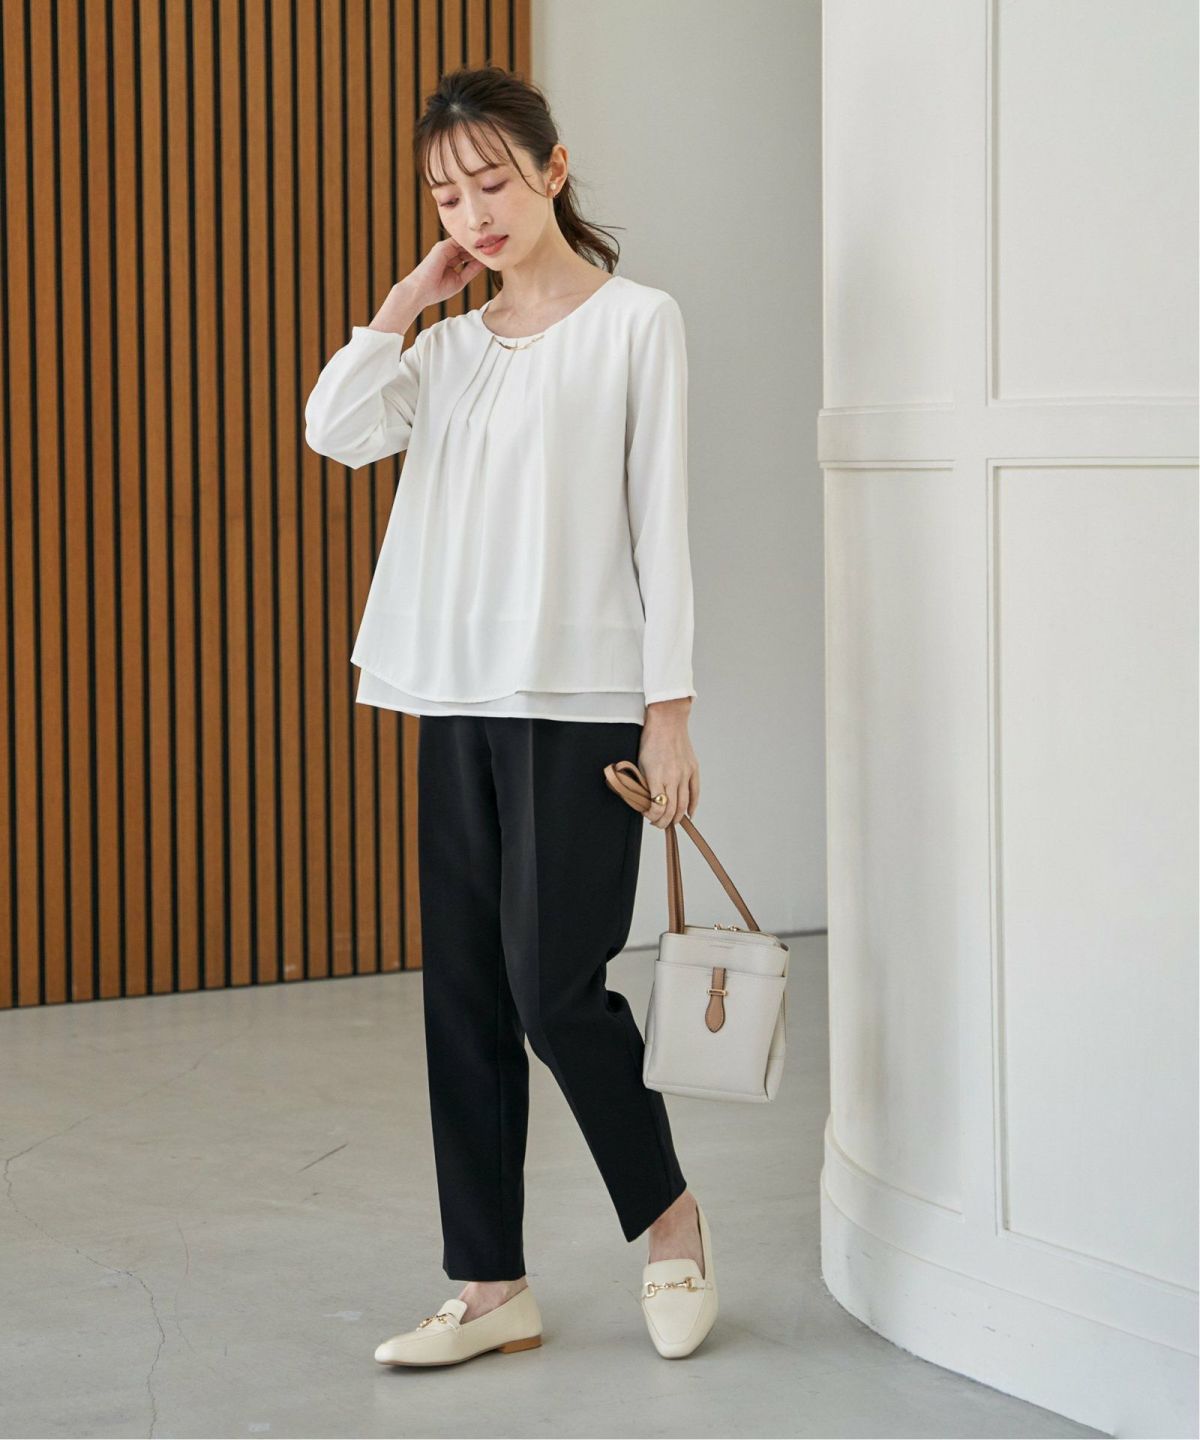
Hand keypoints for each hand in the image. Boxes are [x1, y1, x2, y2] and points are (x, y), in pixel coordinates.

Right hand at [403, 237, 486, 308]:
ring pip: (464, 243)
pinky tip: (482, 246)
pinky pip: (459, 243)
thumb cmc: (436, 290)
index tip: (494, 255)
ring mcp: (445, 248)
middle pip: (468, 247)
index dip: (480, 255)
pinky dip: (470, 244)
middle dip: (480, 247)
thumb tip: (483, 264)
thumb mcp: (459, 281)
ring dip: (477, 244)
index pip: (468, 255)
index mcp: (451, 260)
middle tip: (497, 246)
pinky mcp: (442, 247)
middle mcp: (448, 252)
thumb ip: (470, 271)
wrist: (420, 291)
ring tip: (492, 244)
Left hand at [639, 701, 699, 828]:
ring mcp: (685, 774)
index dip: (652, 816)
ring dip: (677, 818)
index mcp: (656, 776)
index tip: (648, 815)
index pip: (657, 807)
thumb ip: (644, 783)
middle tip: (658, 824)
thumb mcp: (641, 764)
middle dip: (664, 822)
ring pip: (684, 805)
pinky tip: (688, 814)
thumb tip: (646, 801)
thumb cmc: (650, 741)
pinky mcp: (693, 769)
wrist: (667, 722)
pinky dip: (692, 806)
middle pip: (672, 810)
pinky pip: (695, 793)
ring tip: (671, 821)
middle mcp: (672, 777)